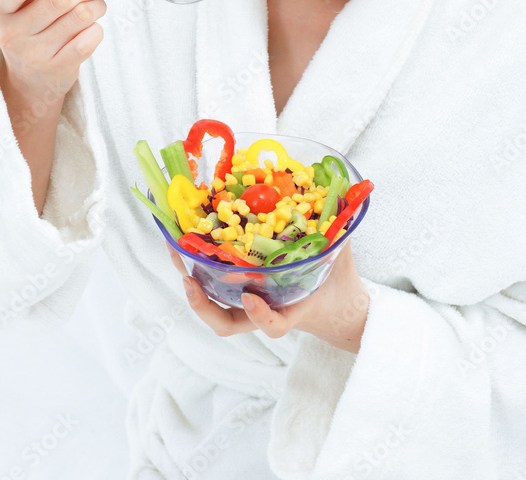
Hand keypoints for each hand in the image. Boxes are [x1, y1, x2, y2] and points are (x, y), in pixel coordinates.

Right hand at [0, 0, 106, 104]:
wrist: (30, 79)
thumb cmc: (31, 29)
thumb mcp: (25, 2)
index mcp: (0, 10)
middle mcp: (13, 34)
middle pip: (59, 0)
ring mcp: (34, 54)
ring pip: (80, 17)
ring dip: (96, 7)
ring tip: (95, 7)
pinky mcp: (57, 69)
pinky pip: (89, 39)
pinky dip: (97, 29)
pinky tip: (91, 29)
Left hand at [167, 238, 369, 353]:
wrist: (337, 306)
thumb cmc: (336, 283)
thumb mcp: (342, 257)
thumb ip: (340, 232)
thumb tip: (348, 201)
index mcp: (293, 308)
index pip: (275, 325)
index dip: (260, 315)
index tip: (252, 297)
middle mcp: (265, 309)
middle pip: (228, 323)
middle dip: (203, 306)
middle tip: (189, 280)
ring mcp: (251, 303)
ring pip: (214, 307)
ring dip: (191, 285)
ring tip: (177, 253)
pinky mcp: (242, 289)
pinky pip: (215, 284)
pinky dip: (199, 266)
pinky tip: (188, 242)